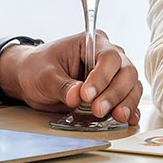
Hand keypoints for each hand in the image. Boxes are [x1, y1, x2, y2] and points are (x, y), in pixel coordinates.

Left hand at [2, 32, 141, 124]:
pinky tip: (128, 119)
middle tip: (98, 110)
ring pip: (131, 85)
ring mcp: (112, 74)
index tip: (87, 95)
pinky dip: (130, 109)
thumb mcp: (45, 76)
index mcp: (91, 43)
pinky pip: (128, 99)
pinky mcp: (112, 92)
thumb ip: (62, 85)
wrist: (31, 78)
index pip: (108, 57)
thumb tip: (76, 97)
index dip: (102, 77)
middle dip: (114, 93)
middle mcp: (107, 56)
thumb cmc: (38, 68)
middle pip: (125, 71)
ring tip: (117, 117)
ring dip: (126, 103)